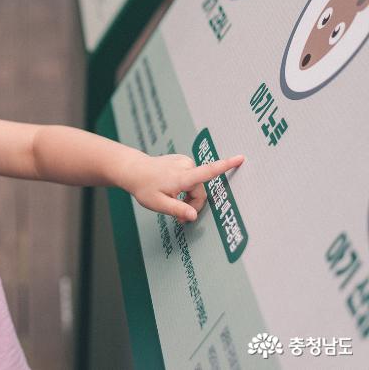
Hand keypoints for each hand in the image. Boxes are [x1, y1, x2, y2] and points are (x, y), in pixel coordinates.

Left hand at [120, 153, 244, 223]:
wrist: (134, 170)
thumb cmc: (144, 187)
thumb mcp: (158, 204)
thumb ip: (177, 210)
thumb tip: (194, 216)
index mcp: (181, 176)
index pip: (207, 171)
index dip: (225, 166)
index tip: (240, 158)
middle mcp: (185, 166)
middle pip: (200, 191)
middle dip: (192, 204)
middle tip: (179, 216)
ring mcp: (184, 161)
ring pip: (197, 186)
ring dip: (189, 196)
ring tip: (174, 200)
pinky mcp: (183, 161)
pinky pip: (192, 179)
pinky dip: (187, 187)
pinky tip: (173, 189)